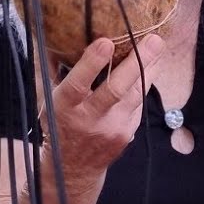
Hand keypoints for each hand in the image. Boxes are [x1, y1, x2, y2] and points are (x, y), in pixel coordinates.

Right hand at [40, 34, 165, 178]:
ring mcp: (111, 128)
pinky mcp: (127, 133)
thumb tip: (49, 35)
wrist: (73, 168)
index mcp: (65, 108)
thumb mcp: (46, 101)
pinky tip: (152, 65)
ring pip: (135, 95)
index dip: (91, 63)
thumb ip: (50, 72)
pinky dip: (144, 83)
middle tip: (153, 40)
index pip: (78, 85)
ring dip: (149, 68)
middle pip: (116, 89)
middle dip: (137, 62)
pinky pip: (138, 103)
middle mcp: (90, 119)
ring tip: (157, 45)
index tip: (106, 41)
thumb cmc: (59, 125)